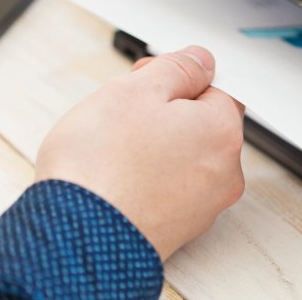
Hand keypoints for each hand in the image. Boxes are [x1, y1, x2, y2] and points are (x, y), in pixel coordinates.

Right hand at [35, 46, 244, 259]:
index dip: (180, 77)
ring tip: (115, 148)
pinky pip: (172, 185)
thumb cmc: (102, 168)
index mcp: (223, 131)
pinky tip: (119, 175)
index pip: (218, 87)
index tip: (151, 79)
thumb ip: (178, 68)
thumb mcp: (136, 90)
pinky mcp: (182, 226)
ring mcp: (205, 203)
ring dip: (157, 144)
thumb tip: (201, 61)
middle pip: (203, 122)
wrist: (76, 240)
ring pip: (186, 154)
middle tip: (123, 112)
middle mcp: (225, 170)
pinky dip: (151, 176)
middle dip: (167, 110)